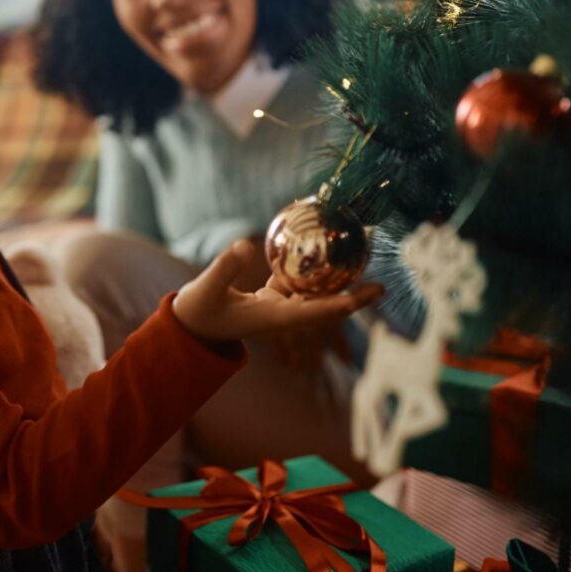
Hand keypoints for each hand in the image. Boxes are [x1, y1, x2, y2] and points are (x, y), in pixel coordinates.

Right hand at [172, 240, 381, 343]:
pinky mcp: (273, 298)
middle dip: (353, 299)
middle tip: (381, 285)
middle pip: (325, 309)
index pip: (314, 314)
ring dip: (337, 283)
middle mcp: (283, 316)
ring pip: (316, 296)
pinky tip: (321, 250)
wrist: (190, 327)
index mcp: (272, 318)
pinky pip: (299, 284)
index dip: (341, 306)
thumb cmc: (197, 312)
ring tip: (359, 263)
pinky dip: (312, 271)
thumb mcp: (206, 288)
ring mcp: (279, 308)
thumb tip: (243, 243)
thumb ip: (224, 267)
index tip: (364, 297)